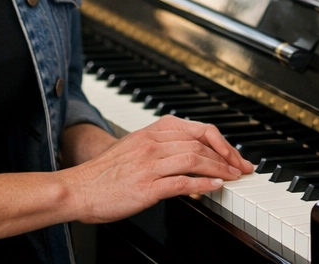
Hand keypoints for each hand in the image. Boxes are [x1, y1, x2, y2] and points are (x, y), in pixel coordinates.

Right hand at [63, 115, 254, 224]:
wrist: (77, 189)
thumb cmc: (104, 173)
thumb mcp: (134, 148)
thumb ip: (160, 147)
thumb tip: (190, 155)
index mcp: (151, 132)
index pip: (197, 129)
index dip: (221, 141)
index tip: (234, 154)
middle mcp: (152, 144)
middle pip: (200, 143)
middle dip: (227, 156)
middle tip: (241, 168)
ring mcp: (149, 165)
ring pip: (195, 159)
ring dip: (220, 168)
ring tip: (234, 177)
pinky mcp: (146, 187)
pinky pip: (181, 182)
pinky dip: (203, 184)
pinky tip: (215, 187)